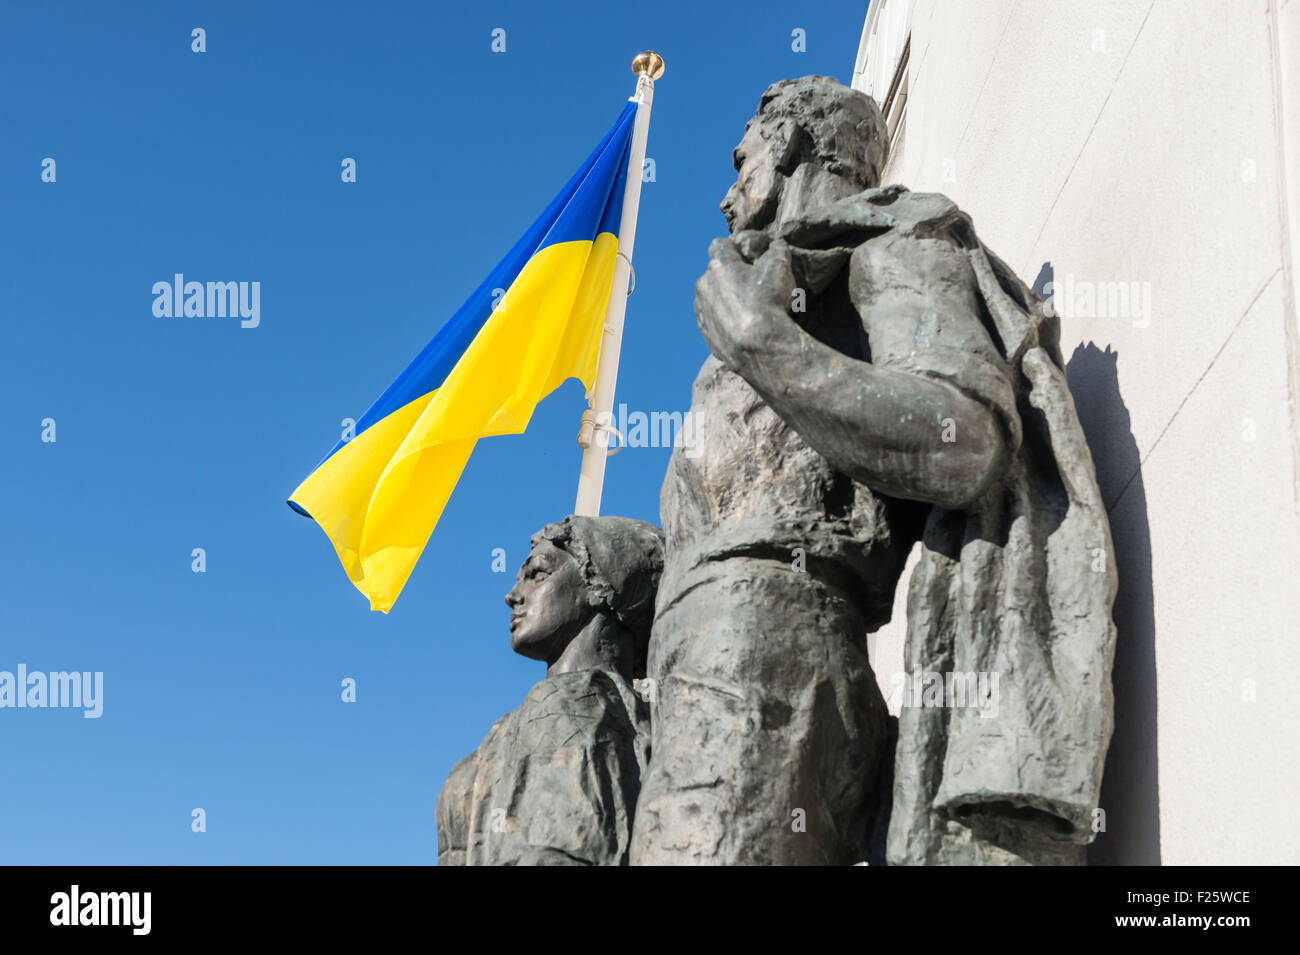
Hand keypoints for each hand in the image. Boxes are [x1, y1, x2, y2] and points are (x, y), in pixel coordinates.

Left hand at [694, 236, 796, 370]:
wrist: (759, 349)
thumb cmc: (769, 303)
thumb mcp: (780, 268)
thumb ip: (777, 250)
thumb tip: (776, 245)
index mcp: (719, 266)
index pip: (720, 245)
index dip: (735, 247)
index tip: (749, 255)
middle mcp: (704, 285)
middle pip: (715, 272)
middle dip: (731, 274)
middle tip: (753, 284)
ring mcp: (702, 310)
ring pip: (711, 297)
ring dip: (725, 298)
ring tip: (748, 308)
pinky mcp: (705, 332)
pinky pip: (712, 320)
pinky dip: (723, 320)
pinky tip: (741, 326)